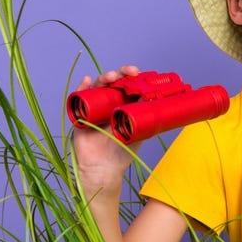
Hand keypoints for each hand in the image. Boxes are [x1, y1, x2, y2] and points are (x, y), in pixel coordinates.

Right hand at [71, 65, 140, 194]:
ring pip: (98, 87)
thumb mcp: (139, 133)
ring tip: (111, 77)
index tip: (141, 73)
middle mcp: (108, 103)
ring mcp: (94, 107)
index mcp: (123, 105)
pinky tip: (88, 81)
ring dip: (104, 78)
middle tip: (131, 72)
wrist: (103, 169)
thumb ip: (148, 120)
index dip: (133, 77)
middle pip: (113, 82)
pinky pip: (79, 97)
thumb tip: (163, 103)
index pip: (128, 86)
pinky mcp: (80, 114)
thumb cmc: (121, 153)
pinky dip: (82, 87)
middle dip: (121, 74)